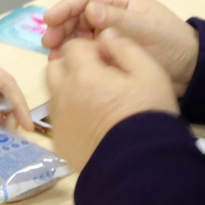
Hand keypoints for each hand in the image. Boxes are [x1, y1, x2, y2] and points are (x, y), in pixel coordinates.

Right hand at [40, 0, 197, 95]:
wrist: (191, 69)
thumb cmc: (172, 43)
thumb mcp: (145, 28)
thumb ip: (117, 18)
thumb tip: (89, 8)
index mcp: (122, 1)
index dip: (65, 7)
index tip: (49, 20)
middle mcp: (113, 14)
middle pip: (78, 14)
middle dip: (61, 25)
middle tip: (48, 42)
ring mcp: (111, 32)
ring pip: (80, 32)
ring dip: (65, 40)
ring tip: (53, 55)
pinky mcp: (112, 50)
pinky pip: (88, 48)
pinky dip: (75, 53)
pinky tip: (66, 62)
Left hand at [45, 30, 178, 170]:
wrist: (143, 169)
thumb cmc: (149, 116)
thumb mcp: (150, 74)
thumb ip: (126, 47)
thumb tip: (105, 35)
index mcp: (83, 75)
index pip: (73, 47)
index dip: (91, 49)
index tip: (108, 61)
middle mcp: (63, 95)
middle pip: (55, 67)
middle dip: (72, 66)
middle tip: (98, 77)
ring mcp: (59, 121)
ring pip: (54, 92)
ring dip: (68, 89)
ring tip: (95, 100)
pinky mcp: (60, 142)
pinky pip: (58, 118)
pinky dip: (70, 114)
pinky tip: (92, 123)